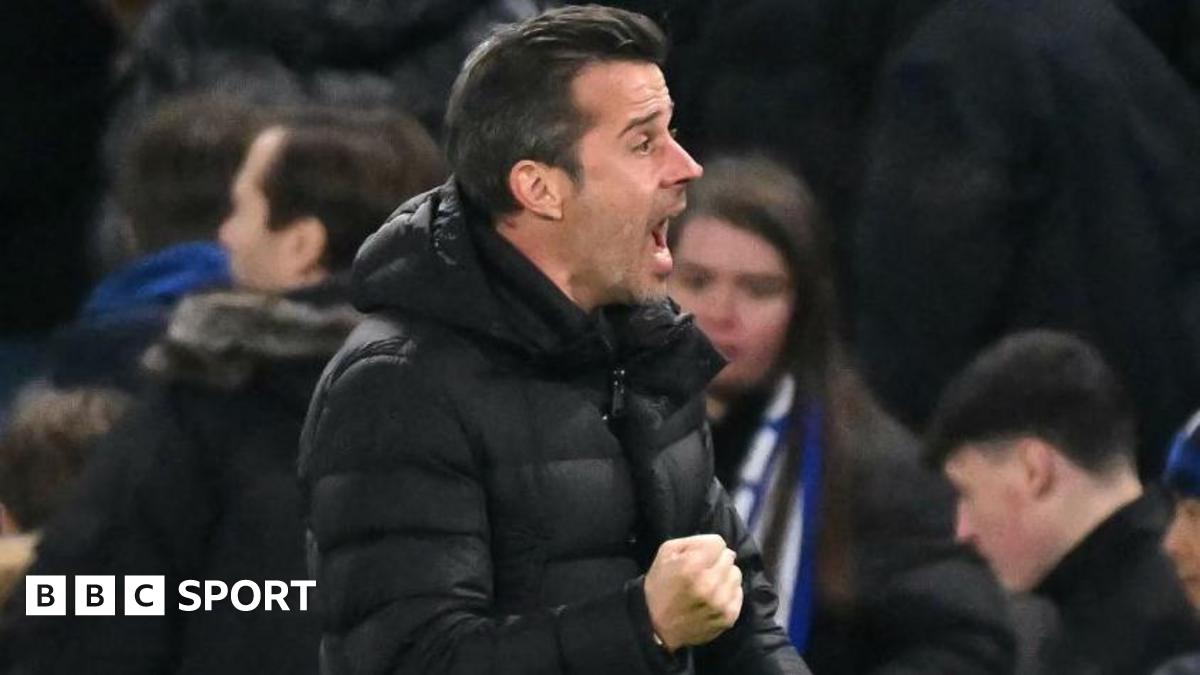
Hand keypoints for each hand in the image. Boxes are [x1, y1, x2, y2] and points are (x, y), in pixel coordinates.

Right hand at [643, 534, 743, 651]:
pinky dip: (729, 592)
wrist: (656, 627)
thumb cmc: (660, 586)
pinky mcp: (728, 617)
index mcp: (691, 566)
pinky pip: (739, 593)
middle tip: (704, 570)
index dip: (708, 546)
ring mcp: (721, 603)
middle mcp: (709, 584)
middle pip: (729, 557)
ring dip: (725, 576)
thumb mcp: (666, 553)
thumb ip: (692, 542)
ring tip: (710, 584)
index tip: (701, 555)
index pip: (718, 542)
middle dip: (717, 560)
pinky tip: (714, 598)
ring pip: (736, 574)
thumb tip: (717, 544)